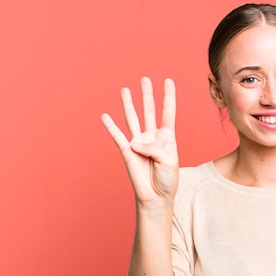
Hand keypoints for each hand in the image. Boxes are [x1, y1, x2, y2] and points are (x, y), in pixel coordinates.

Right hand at [101, 77, 178, 205]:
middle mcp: (152, 136)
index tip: (168, 81)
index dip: (168, 96)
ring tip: (125, 90)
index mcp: (167, 137)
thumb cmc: (167, 180)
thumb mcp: (169, 161)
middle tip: (144, 79)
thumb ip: (155, 149)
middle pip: (149, 110)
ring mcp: (139, 142)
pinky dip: (111, 126)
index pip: (168, 112)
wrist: (156, 196)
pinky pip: (117, 136)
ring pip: (132, 118)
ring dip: (129, 104)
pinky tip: (105, 116)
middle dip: (147, 94)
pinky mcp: (127, 151)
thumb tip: (135, 142)